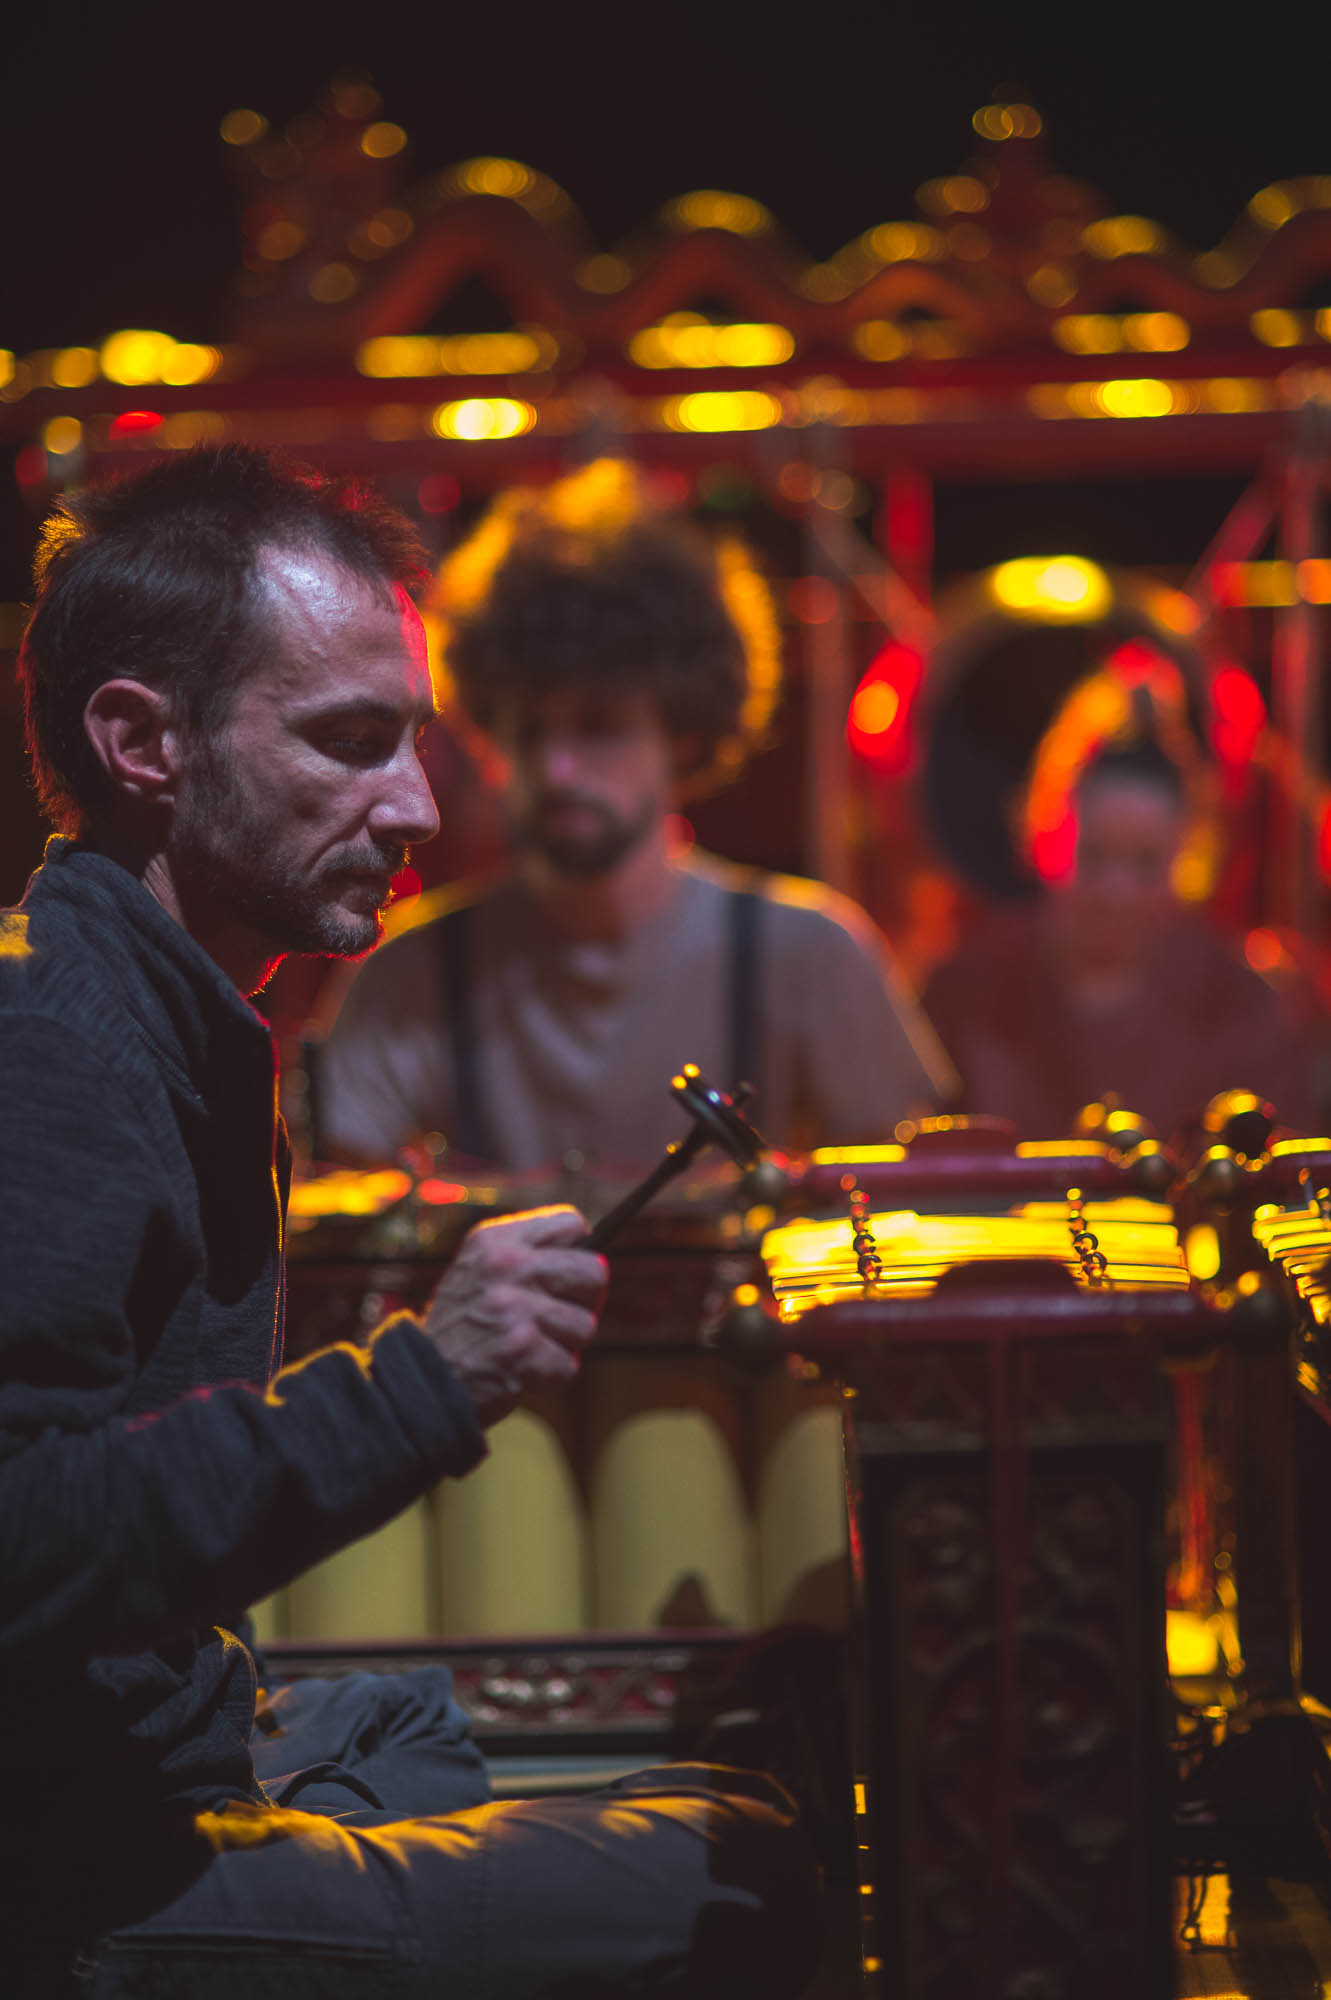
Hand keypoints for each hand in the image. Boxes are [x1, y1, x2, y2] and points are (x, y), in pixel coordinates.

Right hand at [422, 1205, 606, 1425]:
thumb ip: (528, 1256)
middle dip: (584, 1301)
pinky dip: (549, 1376)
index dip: (579, 1252)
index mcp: (495, 1238)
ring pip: (585, 1325)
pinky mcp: (520, 1349)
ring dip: (563, 1344)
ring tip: (528, 1346)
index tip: (567, 1274)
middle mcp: (504, 1265)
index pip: (571, 1223)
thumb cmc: (463, 1326)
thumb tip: (597, 1262)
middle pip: (593, 1272)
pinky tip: (520, 1371)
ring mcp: (512, 1306)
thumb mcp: (481, 1271)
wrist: (420, 1378)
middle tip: (558, 1317)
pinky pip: (568, 1365)